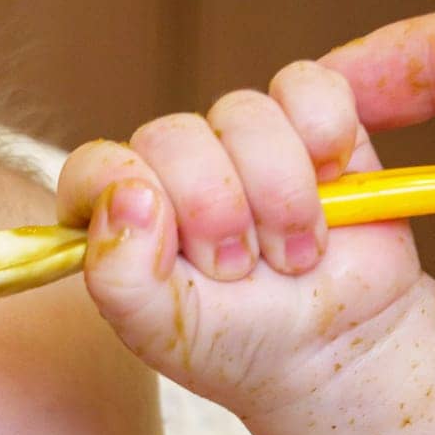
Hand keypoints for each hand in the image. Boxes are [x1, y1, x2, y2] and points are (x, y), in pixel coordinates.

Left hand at [57, 60, 420, 420]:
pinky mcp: (310, 123)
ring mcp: (242, 142)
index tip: (175, 251)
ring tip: (292, 254)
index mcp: (126, 217)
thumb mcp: (164, 333)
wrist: (336, 349)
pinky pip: (309, 85)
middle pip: (173, 136)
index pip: (99, 167)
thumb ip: (118, 276)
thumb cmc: (239, 346)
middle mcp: (177, 171)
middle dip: (216, 210)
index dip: (138, 198)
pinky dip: (325, 133)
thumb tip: (128, 195)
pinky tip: (334, 181)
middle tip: (240, 269)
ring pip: (244, 113)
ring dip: (280, 192)